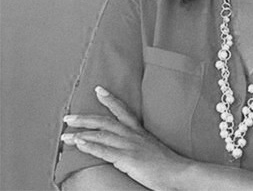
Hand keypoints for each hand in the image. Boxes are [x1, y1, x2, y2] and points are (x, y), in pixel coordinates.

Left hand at [61, 86, 187, 190]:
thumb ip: (138, 144)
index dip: (110, 99)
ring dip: (82, 133)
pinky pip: (105, 151)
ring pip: (101, 134)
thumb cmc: (166, 164)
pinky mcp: (127, 158)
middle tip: (68, 117)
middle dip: (85, 118)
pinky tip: (79, 143)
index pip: (123, 110)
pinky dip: (91, 146)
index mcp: (139, 131)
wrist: (178, 172)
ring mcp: (130, 145)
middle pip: (105, 121)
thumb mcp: (151, 148)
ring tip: (66, 135)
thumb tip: (128, 147)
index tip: (98, 89)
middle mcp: (133, 134)